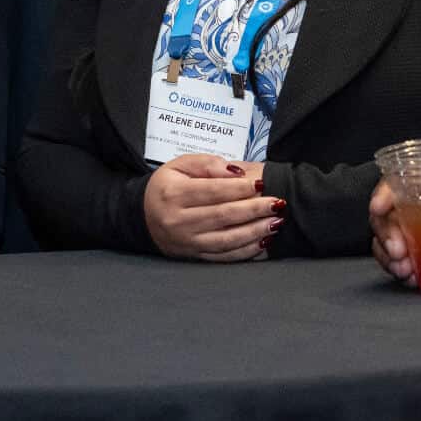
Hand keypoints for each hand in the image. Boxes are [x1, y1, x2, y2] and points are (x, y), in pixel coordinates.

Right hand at [142, 154, 282, 261]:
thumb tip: (236, 172)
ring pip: (226, 240)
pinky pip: (223, 256)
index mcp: (174, 194)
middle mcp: (178, 221)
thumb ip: (207, 163)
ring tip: (276, 222)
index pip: (212, 191)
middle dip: (254, 209)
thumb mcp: (180, 164)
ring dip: (254, 231)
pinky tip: (263, 241)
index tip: (262, 182)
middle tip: (277, 202)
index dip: (239, 188)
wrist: (143, 216)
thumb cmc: (167, 185)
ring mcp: (186, 242)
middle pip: (223, 216)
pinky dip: (245, 250)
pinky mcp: (194, 256)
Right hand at [370, 168, 420, 284]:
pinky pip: (408, 264)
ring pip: (392, 242)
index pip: (400, 181)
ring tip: (404, 269)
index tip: (380, 207)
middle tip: (398, 251)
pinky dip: (403, 272)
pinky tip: (411, 278)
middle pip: (389, 215)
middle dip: (385, 233)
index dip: (384, 192)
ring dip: (389, 256)